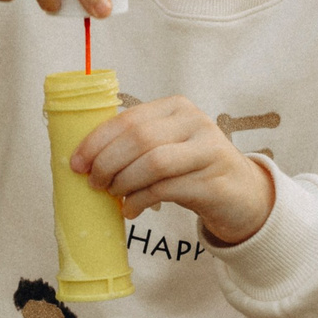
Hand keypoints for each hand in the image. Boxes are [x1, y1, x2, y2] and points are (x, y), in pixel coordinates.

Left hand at [71, 97, 275, 244]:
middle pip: (139, 139)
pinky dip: (139, 201)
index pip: (129, 119)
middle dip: (107, 163)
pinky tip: (130, 209)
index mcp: (176, 107)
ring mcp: (208, 150)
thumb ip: (135, 144)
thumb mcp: (168, 144)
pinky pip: (166, 189)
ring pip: (153, 163)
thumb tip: (84, 160)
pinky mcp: (213, 181)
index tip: (75, 163)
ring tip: (113, 195)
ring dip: (124, 182)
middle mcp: (195, 122)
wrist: (241, 194)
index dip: (97, 141)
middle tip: (94, 183)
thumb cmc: (192, 168)